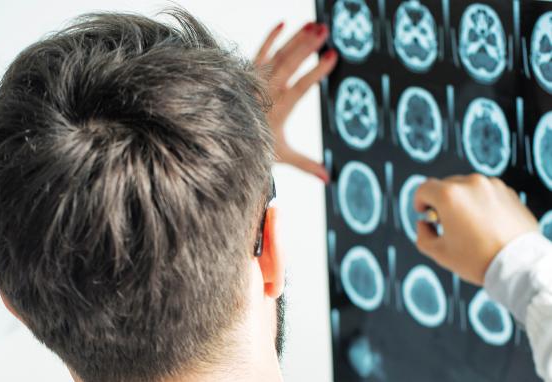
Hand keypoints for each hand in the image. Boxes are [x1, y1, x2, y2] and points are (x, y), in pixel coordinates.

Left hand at [255, 22, 337, 182]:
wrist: (228, 142)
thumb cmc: (260, 148)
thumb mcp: (284, 157)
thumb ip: (308, 165)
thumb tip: (329, 179)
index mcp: (280, 109)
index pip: (302, 87)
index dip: (316, 71)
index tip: (332, 56)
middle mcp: (268, 92)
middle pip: (289, 64)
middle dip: (307, 46)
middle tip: (324, 30)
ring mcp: (257, 82)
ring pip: (278, 55)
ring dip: (296, 38)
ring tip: (314, 24)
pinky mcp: (249, 75)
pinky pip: (259, 52)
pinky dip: (269, 37)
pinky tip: (283, 22)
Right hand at [414, 174, 539, 285]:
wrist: (516, 263)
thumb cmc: (478, 259)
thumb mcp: (439, 252)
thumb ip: (422, 235)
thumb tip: (423, 224)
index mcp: (450, 196)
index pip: (424, 189)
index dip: (419, 202)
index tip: (424, 213)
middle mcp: (471, 184)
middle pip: (445, 186)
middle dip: (441, 203)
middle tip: (446, 225)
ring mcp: (492, 186)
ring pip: (467, 189)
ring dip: (461, 202)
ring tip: (468, 226)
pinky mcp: (508, 192)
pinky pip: (486, 193)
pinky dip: (480, 204)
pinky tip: (484, 225)